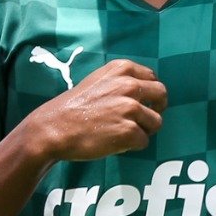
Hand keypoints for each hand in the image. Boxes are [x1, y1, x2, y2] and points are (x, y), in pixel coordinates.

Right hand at [30, 60, 166, 161]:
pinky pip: (144, 141)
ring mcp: (131, 108)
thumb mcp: (98, 81)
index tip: (145, 103)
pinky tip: (115, 143)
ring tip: (122, 133)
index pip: (153, 78)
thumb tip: (143, 91)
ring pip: (156, 122)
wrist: (53, 128)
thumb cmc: (73, 107)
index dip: (150, 94)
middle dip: (157, 109)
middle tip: (145, 120)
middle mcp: (130, 85)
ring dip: (143, 130)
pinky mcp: (129, 131)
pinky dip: (132, 146)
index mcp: (123, 69)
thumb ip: (121, 81)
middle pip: (162, 95)